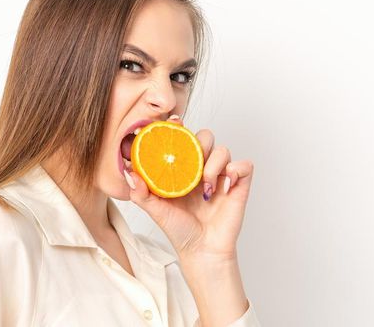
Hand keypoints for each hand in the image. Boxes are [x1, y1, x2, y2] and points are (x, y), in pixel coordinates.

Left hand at [126, 116, 254, 260]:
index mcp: (182, 168)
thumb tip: (130, 174)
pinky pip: (244, 165)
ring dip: (213, 164)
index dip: (179, 127)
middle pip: (205, 136)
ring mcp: (221, 176)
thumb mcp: (156, 211)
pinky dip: (235, 171)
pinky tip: (224, 188)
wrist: (202, 251)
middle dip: (198, 143)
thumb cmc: (180, 230)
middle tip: (190, 161)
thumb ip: (142, 193)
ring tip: (204, 188)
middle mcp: (202, 168)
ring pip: (223, 149)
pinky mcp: (238, 185)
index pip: (183, 138)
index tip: (172, 122)